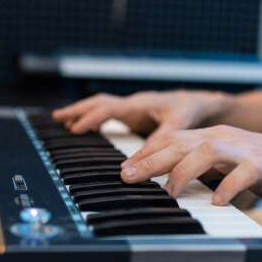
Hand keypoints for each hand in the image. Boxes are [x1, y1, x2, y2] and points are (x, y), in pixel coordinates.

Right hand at [52, 90, 230, 137]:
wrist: (204, 101)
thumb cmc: (192, 110)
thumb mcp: (178, 126)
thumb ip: (159, 141)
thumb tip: (137, 160)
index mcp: (139, 103)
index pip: (108, 107)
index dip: (91, 118)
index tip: (75, 129)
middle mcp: (133, 103)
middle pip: (99, 102)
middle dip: (78, 110)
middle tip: (57, 118)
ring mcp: (133, 109)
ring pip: (102, 106)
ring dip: (83, 112)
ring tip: (64, 121)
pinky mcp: (137, 116)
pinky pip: (109, 114)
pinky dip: (95, 119)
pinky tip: (88, 128)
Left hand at [120, 125, 261, 204]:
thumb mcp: (229, 162)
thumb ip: (202, 168)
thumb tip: (170, 181)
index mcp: (214, 137)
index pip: (172, 139)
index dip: (145, 153)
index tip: (123, 169)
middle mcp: (225, 140)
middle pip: (181, 144)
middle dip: (150, 160)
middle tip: (126, 176)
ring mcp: (245, 152)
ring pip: (207, 153)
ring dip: (183, 172)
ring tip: (169, 192)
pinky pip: (243, 176)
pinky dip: (228, 188)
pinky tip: (216, 202)